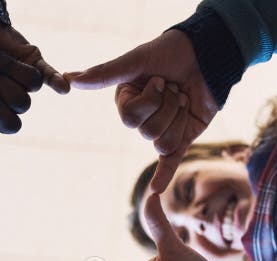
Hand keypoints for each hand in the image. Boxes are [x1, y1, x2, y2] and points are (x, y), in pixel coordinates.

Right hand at [66, 29, 216, 190]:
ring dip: (179, 116)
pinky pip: (169, 162)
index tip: (159, 78)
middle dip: (167, 106)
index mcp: (127, 102)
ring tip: (184, 97)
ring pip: (163, 142)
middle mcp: (141, 119)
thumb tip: (68, 78)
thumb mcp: (137, 60)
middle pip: (148, 132)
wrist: (209, 53)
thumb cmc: (170, 52)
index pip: (130, 118)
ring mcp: (162, 129)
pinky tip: (155, 192)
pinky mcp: (182, 137)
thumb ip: (104, 74)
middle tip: (174, 86)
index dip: (149, 100)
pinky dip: (162, 177)